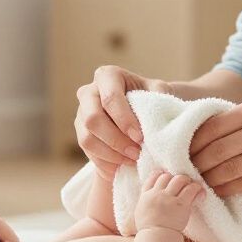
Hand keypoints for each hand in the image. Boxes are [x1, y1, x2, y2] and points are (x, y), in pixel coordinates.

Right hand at [74, 65, 173, 180]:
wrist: (140, 110)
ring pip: (87, 139)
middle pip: (92, 119)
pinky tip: (123, 165)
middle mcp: (88, 92)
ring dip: (111, 154)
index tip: (140, 137)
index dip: (124, 120)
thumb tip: (158, 111)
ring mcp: (81, 113)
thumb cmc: (150, 97)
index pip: (110, 98)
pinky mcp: (81, 133)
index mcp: (107, 76)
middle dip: (116, 140)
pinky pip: (88, 152)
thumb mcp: (158, 91)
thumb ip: (160, 96)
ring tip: (133, 160)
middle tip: (137, 153)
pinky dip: (106, 163)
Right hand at [133, 171, 202, 232]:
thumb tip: (150, 197)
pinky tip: (200, 193)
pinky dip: (197, 189)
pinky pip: (191, 189)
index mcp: (146, 195)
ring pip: (180, 179)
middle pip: (167, 176)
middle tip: (182, 184)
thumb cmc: (149, 230)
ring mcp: (169, 198)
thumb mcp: (141, 212)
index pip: (153, 177)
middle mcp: (157, 194)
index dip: (161, 174)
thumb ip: (145, 202)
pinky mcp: (181, 204)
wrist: (156, 239)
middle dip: (175, 178)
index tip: (167, 176)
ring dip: (187, 181)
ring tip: (191, 187)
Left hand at [189, 94, 241, 195]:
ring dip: (210, 180)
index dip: (193, 142)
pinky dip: (229, 190)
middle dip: (196, 164)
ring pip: (229, 168)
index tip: (182, 152)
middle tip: (184, 173)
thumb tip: (207, 135)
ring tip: (200, 185)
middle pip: (217, 148)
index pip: (213, 125)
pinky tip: (221, 192)